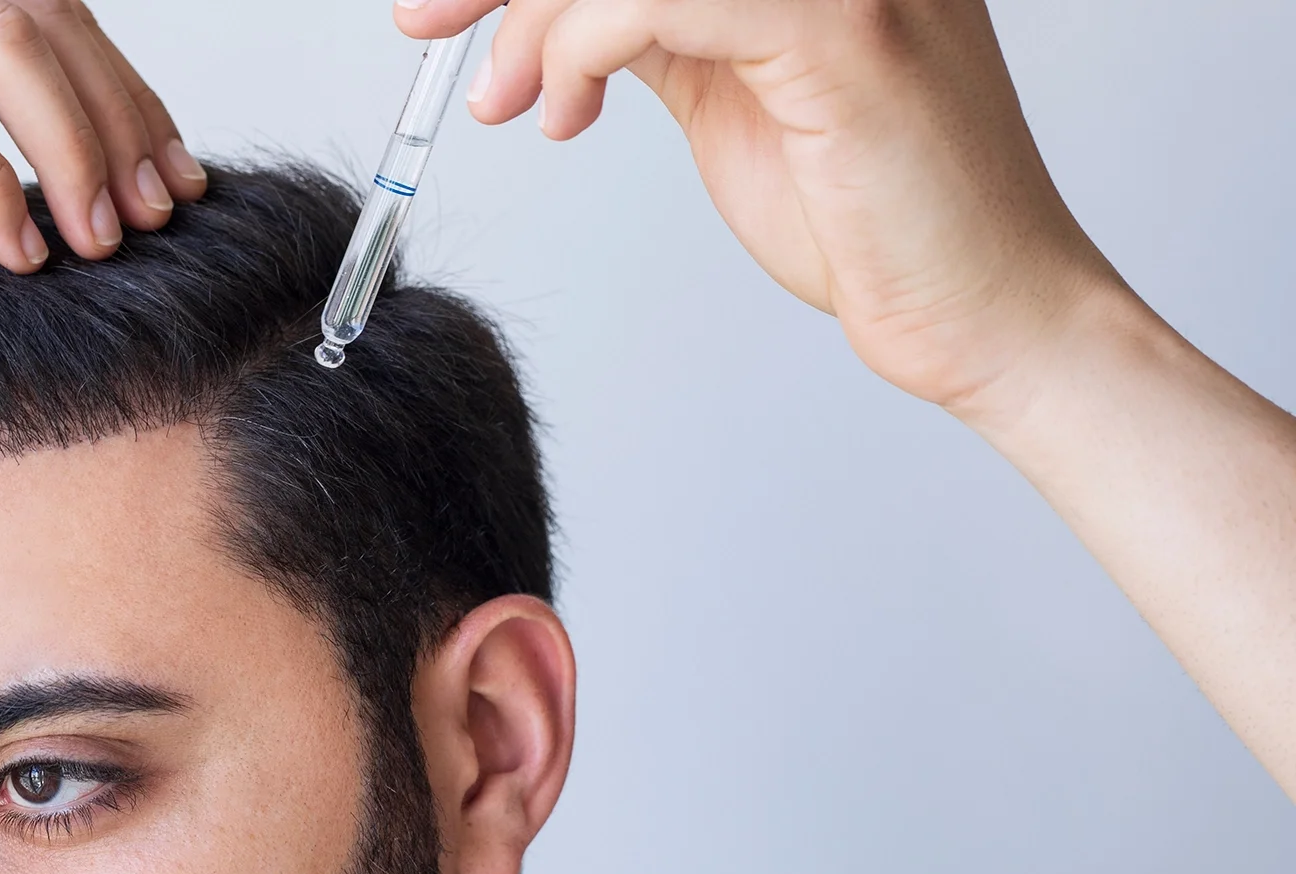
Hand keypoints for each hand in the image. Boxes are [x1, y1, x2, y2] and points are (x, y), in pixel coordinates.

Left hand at [400, 0, 1121, 422]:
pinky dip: (582, 47)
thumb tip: (559, 10)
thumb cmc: (869, 220)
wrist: (980, 312)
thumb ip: (663, 30)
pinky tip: (568, 112)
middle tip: (424, 23)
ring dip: (538, 21)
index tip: (443, 3)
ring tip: (508, 103)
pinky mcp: (840, 31)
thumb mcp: (731, 95)